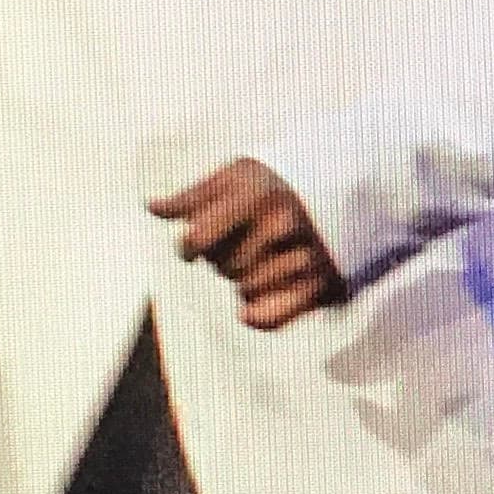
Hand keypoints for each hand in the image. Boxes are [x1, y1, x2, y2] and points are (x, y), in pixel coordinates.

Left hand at [150, 158, 346, 330]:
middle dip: (224, 258)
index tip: (193, 245)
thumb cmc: (275, 181)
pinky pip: (268, 318)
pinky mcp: (322, 285)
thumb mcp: (234, 175)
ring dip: (246, 280)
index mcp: (255, 195)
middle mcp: (282, 226)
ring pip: (245, 291)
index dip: (188, 247)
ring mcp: (305, 257)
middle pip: (222, 267)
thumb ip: (193, 196)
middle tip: (246, 240)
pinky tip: (258, 297)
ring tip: (265, 256)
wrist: (341, 181)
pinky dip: (256, 313)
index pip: (197, 239)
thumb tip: (151, 207)